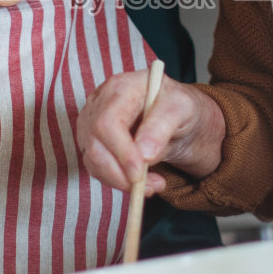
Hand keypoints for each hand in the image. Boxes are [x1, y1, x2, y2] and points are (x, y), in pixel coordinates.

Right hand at [76, 68, 225, 192]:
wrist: (172, 115)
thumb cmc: (176, 106)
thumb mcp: (181, 109)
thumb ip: (163, 126)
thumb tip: (144, 154)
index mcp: (120, 87)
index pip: (107, 122)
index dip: (121, 151)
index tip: (139, 173)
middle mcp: (99, 103)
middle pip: (95, 144)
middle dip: (121, 173)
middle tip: (151, 186)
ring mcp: (91, 124)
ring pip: (93, 160)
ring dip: (122, 181)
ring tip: (154, 184)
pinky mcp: (91, 143)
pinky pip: (97, 169)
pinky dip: (118, 182)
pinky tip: (142, 182)